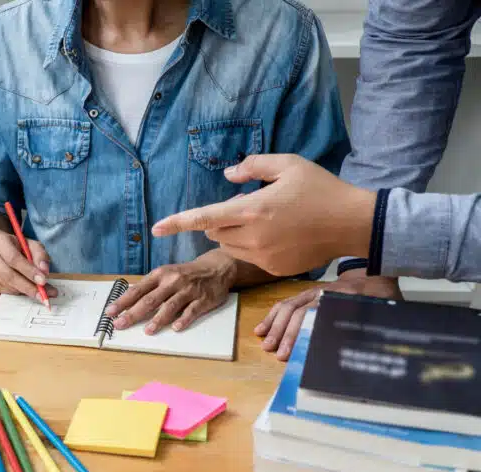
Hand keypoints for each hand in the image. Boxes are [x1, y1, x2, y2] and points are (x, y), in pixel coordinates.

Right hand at [0, 230, 57, 300]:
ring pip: (8, 285)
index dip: (29, 271)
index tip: (43, 281)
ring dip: (25, 291)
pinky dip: (19, 292)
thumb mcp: (31, 245)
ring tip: (40, 293)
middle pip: (9, 275)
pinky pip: (5, 291)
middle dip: (28, 286)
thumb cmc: (17, 246)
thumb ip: (40, 256)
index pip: (13, 258)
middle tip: (43, 294)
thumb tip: (44, 272)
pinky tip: (26, 288)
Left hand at [104, 251, 237, 333]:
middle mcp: (172, 281)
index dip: (123, 302)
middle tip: (120, 325)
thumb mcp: (166, 274)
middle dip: (133, 313)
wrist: (216, 267)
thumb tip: (129, 302)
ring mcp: (188, 290)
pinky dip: (184, 319)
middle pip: (150, 299)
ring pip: (170, 306)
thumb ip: (150, 287)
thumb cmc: (185, 274)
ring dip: (158, 319)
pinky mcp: (203, 299)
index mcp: (160, 275)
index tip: (110, 312)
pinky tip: (176, 328)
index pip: (138, 290)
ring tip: (147, 330)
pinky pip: (192, 310)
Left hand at [151, 155, 376, 275]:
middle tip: (251, 205)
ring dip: (234, 232)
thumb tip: (227, 176)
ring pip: (229, 245)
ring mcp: (262, 256)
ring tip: (266, 218)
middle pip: (214, 231)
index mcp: (252, 210)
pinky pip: (248, 257)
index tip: (156, 228)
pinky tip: (280, 234)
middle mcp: (253, 237)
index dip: (177, 222)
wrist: (352, 223)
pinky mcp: (272, 269)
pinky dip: (253, 245)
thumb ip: (253, 166)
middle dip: (221, 218)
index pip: (203, 217)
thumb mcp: (288, 164)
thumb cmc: (321, 189)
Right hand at [257, 271, 401, 360]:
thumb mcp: (384, 309)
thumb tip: (358, 348)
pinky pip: (285, 303)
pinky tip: (261, 330)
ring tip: (265, 344)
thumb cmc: (382, 296)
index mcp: (343, 296)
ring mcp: (313, 291)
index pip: (316, 313)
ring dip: (275, 326)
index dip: (301, 332)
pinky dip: (272, 317)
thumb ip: (371, 324)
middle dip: (285, 333)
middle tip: (276, 353)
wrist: (378, 271)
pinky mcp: (307, 293)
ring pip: (287, 306)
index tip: (292, 351)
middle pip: (297, 311)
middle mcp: (324, 292)